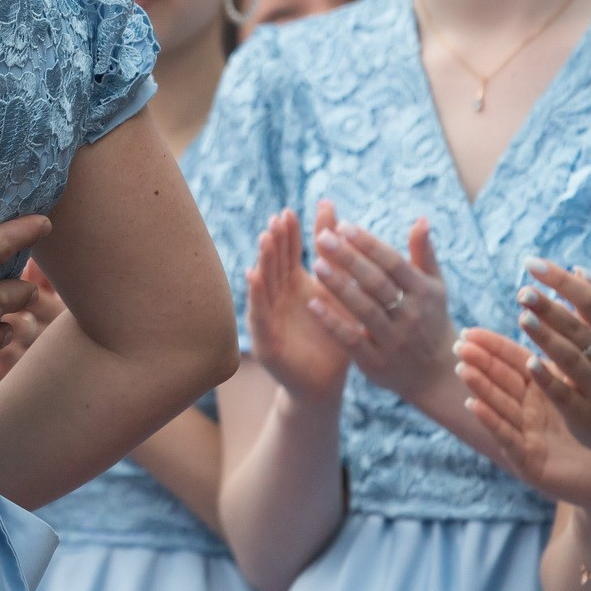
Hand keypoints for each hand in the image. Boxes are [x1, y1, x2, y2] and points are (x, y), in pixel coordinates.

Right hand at [246, 203, 350, 405]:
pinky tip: (254, 276)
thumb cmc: (331, 335)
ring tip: (266, 240)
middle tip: (276, 221)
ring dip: (264, 262)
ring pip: (264, 285)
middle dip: (275, 243)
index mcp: (293, 285)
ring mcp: (268, 317)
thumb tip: (330, 208)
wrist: (325, 382)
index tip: (288, 213)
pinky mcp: (265, 340)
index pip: (288, 253)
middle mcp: (277, 297)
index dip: (287, 234)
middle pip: (274, 264)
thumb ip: (333, 255)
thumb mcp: (336, 290)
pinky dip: (256, 295)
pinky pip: (259, 314)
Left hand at [309, 218, 455, 407]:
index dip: (368, 243)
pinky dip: (332, 323)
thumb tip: (421, 220)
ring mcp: (394, 340)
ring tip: (316, 263)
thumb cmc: (430, 319)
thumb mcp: (434, 287)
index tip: (342, 226)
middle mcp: (410, 315)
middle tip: (322, 237)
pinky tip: (311, 304)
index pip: (392, 262)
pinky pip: (351, 340)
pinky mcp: (376, 362)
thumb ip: (424, 254)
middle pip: (376, 282)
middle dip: (349, 258)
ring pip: (363, 309)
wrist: (436, 374)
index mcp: (423, 292)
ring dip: (339, 286)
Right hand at [455, 327, 590, 512]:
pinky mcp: (528, 461)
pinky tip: (473, 405)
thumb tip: (565, 316)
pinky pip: (508, 437)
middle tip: (459, 346)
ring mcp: (526, 435)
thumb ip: (564, 361)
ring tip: (463, 369)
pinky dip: (490, 421)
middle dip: (480, 364)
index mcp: (540, 391)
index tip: (468, 332)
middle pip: (500, 383)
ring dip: (480, 388)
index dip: (491, 348)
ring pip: (499, 406)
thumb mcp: (579, 389)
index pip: (512, 364)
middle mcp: (528, 412)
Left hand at [516, 260, 590, 468]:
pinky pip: (564, 394)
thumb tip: (579, 270)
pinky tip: (530, 365)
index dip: (561, 280)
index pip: (589, 299)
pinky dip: (548, 379)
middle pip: (576, 327)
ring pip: (569, 358)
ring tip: (522, 318)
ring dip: (546, 338)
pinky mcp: (583, 411)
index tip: (532, 263)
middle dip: (550, 308)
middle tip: (523, 291)